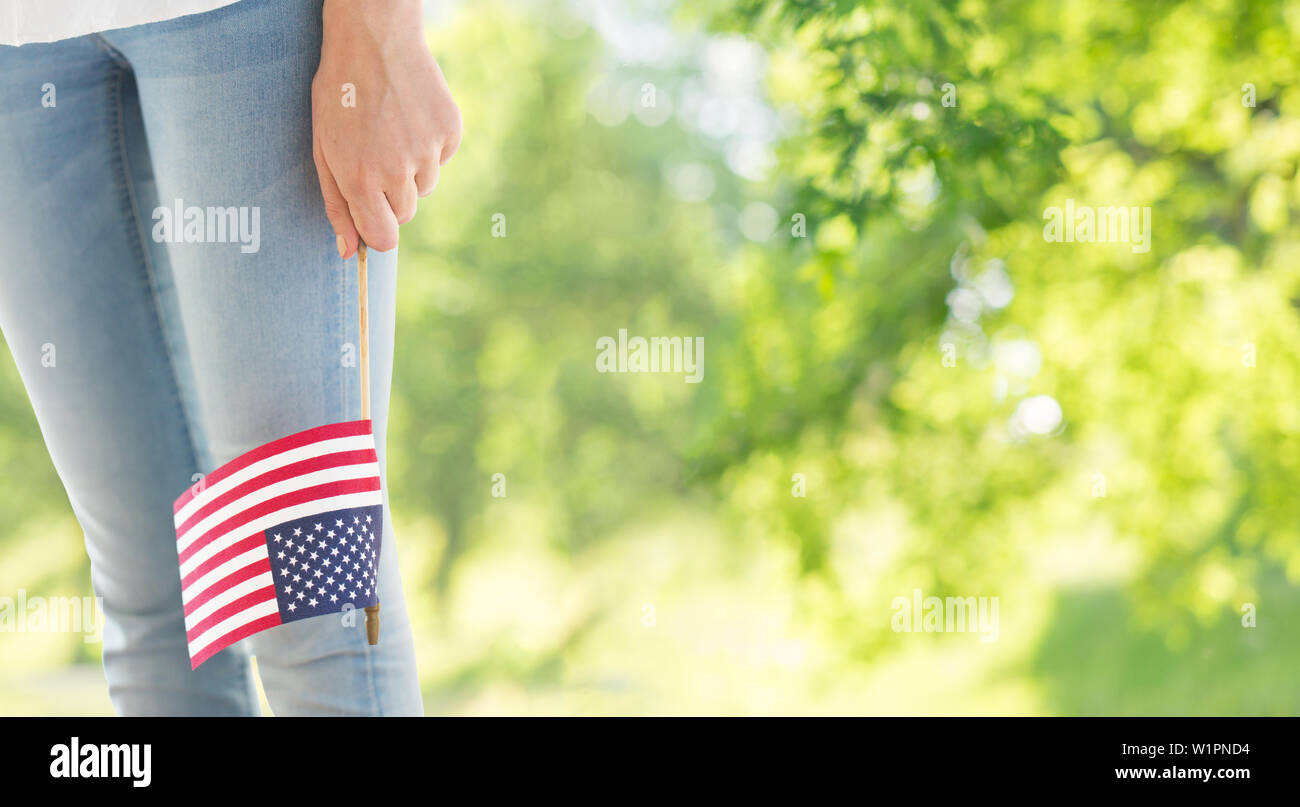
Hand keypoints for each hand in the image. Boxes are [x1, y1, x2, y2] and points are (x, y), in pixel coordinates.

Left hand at [312, 0, 461, 256]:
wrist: (373, 41)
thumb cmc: (339, 97)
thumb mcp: (324, 151)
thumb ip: (337, 205)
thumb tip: (348, 252)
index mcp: (360, 180)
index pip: (385, 239)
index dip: (378, 231)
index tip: (373, 217)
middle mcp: (397, 171)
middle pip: (404, 214)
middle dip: (389, 196)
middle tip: (374, 156)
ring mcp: (427, 152)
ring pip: (424, 187)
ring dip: (410, 170)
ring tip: (391, 131)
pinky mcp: (450, 133)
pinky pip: (442, 159)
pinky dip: (429, 146)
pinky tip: (410, 118)